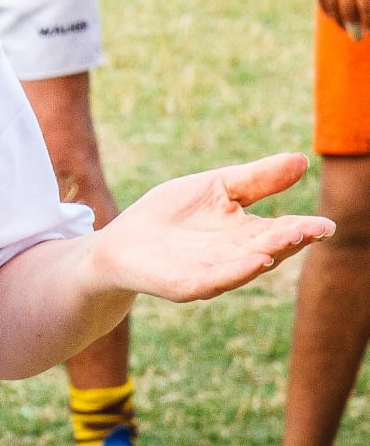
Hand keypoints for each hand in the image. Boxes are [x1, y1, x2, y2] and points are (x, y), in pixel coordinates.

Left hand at [88, 153, 333, 302]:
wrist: (119, 243)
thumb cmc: (170, 214)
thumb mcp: (214, 187)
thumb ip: (255, 179)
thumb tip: (302, 160)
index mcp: (245, 234)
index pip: (280, 231)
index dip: (303, 229)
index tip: (326, 224)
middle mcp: (234, 258)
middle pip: (268, 248)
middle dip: (290, 240)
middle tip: (313, 230)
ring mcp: (211, 273)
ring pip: (245, 265)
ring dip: (267, 254)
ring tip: (288, 239)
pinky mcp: (185, 285)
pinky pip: (214, 280)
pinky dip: (236, 271)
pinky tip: (255, 260)